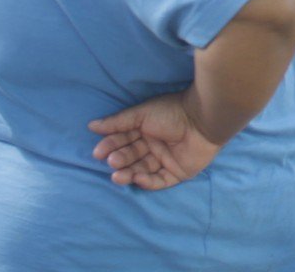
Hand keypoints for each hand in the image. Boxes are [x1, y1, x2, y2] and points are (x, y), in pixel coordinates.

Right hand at [89, 92, 222, 190]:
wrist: (202, 119)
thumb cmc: (171, 112)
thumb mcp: (141, 114)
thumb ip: (117, 122)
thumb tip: (91, 126)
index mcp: (146, 130)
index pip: (124, 140)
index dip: (111, 146)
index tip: (98, 152)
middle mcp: (154, 145)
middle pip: (131, 156)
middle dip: (119, 160)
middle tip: (112, 162)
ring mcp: (165, 160)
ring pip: (142, 170)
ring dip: (128, 173)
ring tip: (117, 175)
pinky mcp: (177, 173)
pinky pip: (159, 181)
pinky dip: (147, 181)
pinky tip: (137, 178)